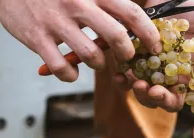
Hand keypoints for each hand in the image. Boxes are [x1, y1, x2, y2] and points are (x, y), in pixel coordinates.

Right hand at [0, 0, 161, 82]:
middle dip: (127, 53)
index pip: (130, 12)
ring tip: (95, 61)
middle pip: (116, 36)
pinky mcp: (38, 39)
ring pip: (91, 56)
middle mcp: (78, 5)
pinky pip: (62, 68)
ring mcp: (57, 23)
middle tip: (126, 58)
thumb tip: (131, 14)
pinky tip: (70, 72)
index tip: (155, 46)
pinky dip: (69, 76)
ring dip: (98, 65)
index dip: (148, 32)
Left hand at [113, 1, 193, 137]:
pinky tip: (121, 77)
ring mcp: (156, 77)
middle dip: (163, 102)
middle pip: (171, 104)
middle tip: (157, 91)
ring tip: (138, 83)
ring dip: (143, 95)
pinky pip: (128, 81)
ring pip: (148, 97)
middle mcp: (176, 84)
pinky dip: (123, 82)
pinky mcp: (138, 66)